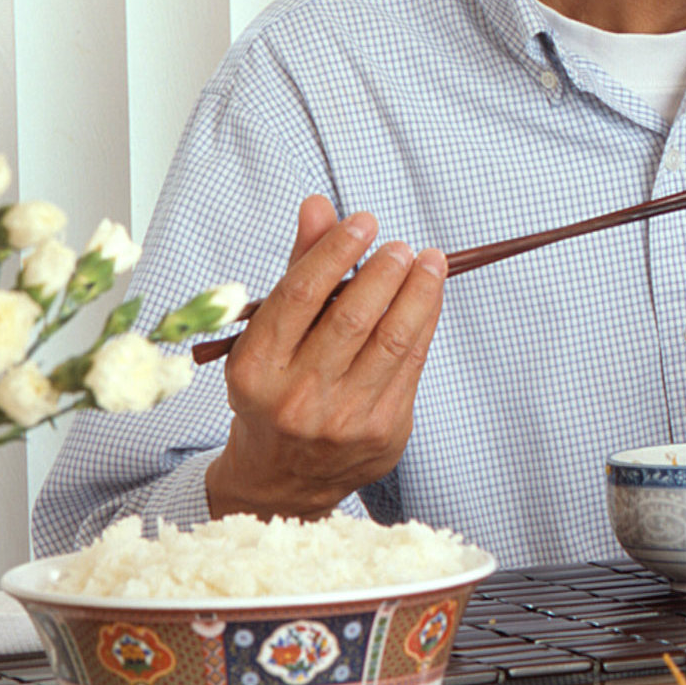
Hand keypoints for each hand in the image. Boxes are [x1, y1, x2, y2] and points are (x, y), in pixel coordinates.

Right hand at [207, 197, 445, 518]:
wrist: (283, 477)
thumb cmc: (274, 392)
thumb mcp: (267, 337)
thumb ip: (298, 270)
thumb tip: (320, 206)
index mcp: (255, 368)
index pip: (301, 296)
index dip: (337, 252)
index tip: (363, 223)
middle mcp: (297, 396)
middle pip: (352, 317)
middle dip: (385, 272)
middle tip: (402, 246)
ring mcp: (342, 419)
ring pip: (392, 340)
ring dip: (418, 293)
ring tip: (429, 262)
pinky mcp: (382, 431)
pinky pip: (412, 365)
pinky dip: (425, 323)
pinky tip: (429, 297)